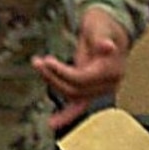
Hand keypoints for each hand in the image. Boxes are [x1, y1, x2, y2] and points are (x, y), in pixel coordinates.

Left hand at [32, 6, 130, 129]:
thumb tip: (107, 47)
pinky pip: (79, 106)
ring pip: (73, 96)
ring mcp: (100, 90)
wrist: (110, 29)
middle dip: (53, 78)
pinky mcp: (91, 90)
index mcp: (111, 70)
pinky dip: (66, 115)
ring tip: (38, 68)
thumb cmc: (103, 26)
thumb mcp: (100, 26)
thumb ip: (101, 38)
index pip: (82, 79)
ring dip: (54, 85)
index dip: (62, 72)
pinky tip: (52, 123)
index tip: (46, 61)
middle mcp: (108, 84)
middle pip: (76, 90)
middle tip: (37, 62)